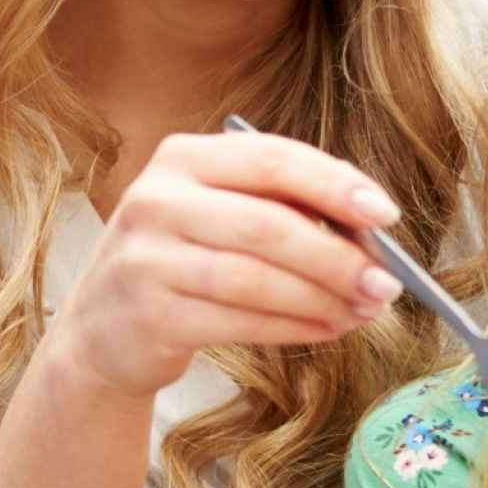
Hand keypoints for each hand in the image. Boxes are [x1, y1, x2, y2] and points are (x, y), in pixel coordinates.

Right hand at [51, 130, 406, 396]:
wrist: (102, 329)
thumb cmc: (180, 262)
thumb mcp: (217, 213)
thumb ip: (282, 208)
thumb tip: (370, 230)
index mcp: (183, 157)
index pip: (271, 159)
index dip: (335, 184)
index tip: (385, 214)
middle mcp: (157, 198)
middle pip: (268, 222)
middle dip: (338, 256)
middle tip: (386, 282)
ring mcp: (148, 257)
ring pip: (257, 277)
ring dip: (323, 298)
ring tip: (363, 310)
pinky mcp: (151, 313)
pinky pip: (240, 320)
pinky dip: (295, 327)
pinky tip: (327, 329)